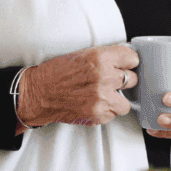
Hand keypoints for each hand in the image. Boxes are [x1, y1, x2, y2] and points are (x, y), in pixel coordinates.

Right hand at [16, 43, 138, 130]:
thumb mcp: (83, 54)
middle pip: (132, 80)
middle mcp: (104, 77)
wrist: (38, 93)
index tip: (125, 66)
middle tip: (111, 82)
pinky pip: (112, 115)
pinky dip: (105, 112)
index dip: (128, 63)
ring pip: (126, 102)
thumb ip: (106, 57)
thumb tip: (125, 60)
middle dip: (123, 81)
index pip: (132, 59)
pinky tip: (93, 104)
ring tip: (103, 96)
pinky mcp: (97, 114)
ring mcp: (102, 98)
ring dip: (117, 100)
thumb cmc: (57, 73)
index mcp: (101, 58)